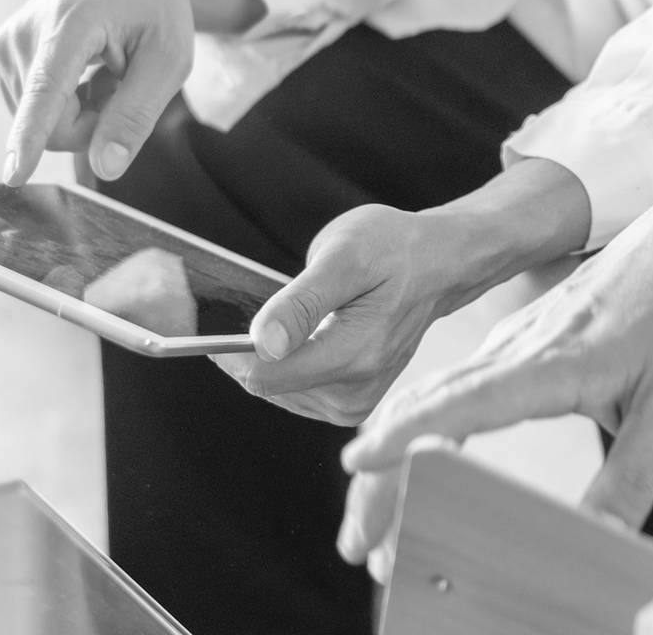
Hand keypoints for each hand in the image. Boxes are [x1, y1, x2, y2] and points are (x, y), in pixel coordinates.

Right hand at [0, 0, 260, 185]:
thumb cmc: (157, 6)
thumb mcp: (169, 60)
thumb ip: (136, 114)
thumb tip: (105, 167)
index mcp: (72, 23)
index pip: (46, 91)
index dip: (30, 138)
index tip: (14, 174)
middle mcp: (26, 30)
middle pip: (52, 127)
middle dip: (92, 125)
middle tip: (122, 83)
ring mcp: (7, 41)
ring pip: (40, 123)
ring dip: (80, 112)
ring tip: (104, 69)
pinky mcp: (1, 52)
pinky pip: (32, 109)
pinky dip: (65, 102)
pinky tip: (84, 70)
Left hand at [212, 159, 591, 425]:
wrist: (441, 262)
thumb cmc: (395, 249)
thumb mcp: (344, 256)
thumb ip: (301, 303)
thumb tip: (263, 345)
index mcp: (354, 356)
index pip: (264, 376)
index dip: (229, 350)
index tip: (211, 321)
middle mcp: (357, 391)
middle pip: (268, 386)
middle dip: (248, 351)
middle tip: (252, 304)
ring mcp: (357, 402)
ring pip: (278, 391)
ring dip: (267, 358)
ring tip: (283, 315)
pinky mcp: (353, 403)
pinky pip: (296, 391)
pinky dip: (285, 365)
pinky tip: (296, 335)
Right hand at [336, 166, 652, 578]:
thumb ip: (632, 478)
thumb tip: (597, 543)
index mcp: (559, 361)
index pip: (467, 401)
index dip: (410, 436)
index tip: (361, 466)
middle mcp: (522, 346)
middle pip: (428, 406)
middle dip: (381, 474)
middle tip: (358, 542)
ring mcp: (515, 339)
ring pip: (433, 394)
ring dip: (392, 453)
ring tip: (370, 520)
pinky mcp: (521, 341)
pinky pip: (453, 384)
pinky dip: (418, 425)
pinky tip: (409, 458)